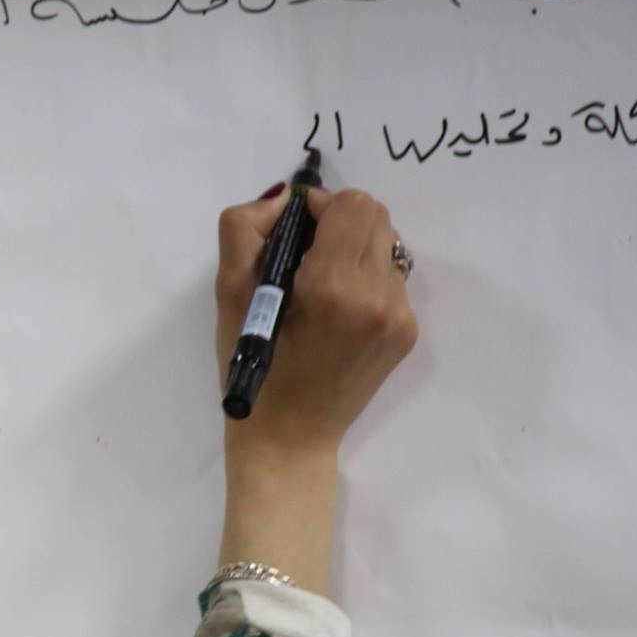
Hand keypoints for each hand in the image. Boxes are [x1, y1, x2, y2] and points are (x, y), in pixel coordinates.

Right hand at [214, 185, 419, 467]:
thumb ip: (245, 230)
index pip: (351, 204)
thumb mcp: (229, 295)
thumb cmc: (251, 367)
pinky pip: (393, 278)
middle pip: (376, 216)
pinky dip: (367, 280)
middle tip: (307, 256)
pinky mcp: (407, 333)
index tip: (294, 233)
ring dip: (356, 250)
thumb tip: (284, 200)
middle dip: (340, 223)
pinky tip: (339, 312)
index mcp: (333, 285)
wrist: (288, 436)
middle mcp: (378, 297)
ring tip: (323, 287)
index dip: (319, 207)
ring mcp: (399, 317)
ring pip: (388, 245)